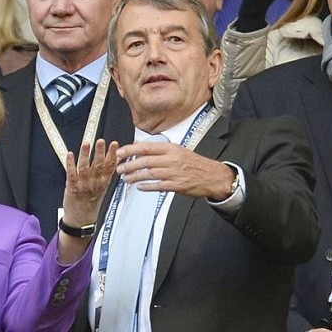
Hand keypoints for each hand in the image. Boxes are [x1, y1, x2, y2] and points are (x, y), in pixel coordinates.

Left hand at [62, 138, 118, 226]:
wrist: (81, 220)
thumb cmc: (91, 203)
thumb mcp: (104, 188)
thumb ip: (108, 172)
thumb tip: (117, 159)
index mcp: (103, 182)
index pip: (110, 166)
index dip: (113, 155)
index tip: (115, 144)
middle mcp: (94, 183)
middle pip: (98, 165)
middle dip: (100, 152)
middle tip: (102, 141)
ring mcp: (83, 185)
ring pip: (85, 167)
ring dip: (85, 155)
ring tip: (86, 144)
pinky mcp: (72, 187)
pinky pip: (71, 173)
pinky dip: (70, 163)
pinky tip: (70, 154)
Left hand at [116, 141, 234, 199]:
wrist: (212, 175)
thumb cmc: (194, 163)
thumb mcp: (177, 150)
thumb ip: (157, 148)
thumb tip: (138, 144)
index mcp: (171, 148)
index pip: (146, 147)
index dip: (130, 150)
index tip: (119, 153)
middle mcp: (171, 159)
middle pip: (145, 161)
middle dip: (129, 165)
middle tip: (119, 169)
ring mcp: (174, 172)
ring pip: (149, 174)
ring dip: (135, 177)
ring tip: (125, 179)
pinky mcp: (176, 185)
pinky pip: (158, 186)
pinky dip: (147, 186)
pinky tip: (139, 187)